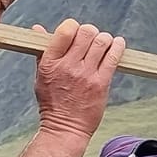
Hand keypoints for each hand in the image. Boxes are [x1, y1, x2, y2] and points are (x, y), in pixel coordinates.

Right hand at [33, 18, 124, 138]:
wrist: (64, 129)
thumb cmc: (52, 104)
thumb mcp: (41, 76)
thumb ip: (42, 52)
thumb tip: (39, 28)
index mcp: (50, 62)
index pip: (65, 30)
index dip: (73, 27)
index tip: (76, 33)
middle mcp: (68, 66)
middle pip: (86, 33)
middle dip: (90, 32)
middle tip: (92, 39)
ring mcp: (85, 75)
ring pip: (101, 41)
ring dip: (105, 39)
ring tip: (104, 43)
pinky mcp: (101, 84)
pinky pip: (113, 57)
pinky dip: (118, 46)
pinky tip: (118, 44)